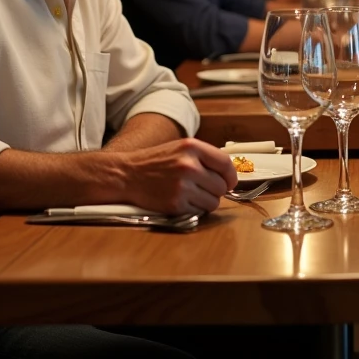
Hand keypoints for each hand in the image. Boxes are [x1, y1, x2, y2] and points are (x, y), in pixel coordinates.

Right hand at [110, 138, 237, 214]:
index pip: (225, 163)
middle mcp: (189, 165)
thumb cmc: (156, 162)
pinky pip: (200, 211)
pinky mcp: (176, 204)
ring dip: (206, 201)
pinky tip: (181, 200)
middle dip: (216, 190)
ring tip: (191, 194)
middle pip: (221, 185)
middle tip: (201, 188)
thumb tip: (229, 175)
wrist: (127, 175)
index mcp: (192, 147)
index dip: (231, 175)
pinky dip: (194, 209)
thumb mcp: (180, 148)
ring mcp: (183, 186)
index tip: (229, 182)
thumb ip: (204, 157)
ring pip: (214, 202)